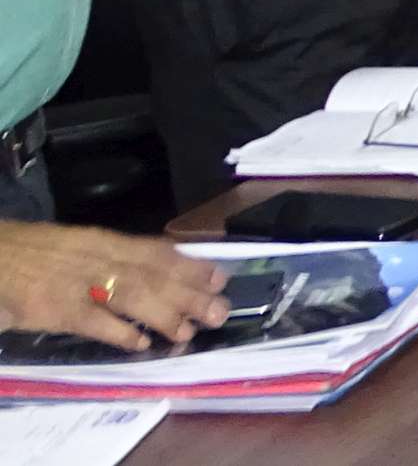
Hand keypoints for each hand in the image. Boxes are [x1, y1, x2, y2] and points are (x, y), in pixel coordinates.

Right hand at [0, 223, 226, 349]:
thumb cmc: (30, 252)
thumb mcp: (76, 246)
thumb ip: (111, 258)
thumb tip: (153, 274)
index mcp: (103, 240)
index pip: (156, 251)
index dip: (190, 264)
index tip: (220, 277)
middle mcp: (97, 257)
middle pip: (152, 273)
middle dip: (189, 293)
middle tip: (220, 311)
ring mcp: (75, 282)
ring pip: (130, 294)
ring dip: (164, 313)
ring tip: (188, 331)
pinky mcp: (52, 306)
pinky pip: (92, 320)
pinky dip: (119, 332)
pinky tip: (141, 344)